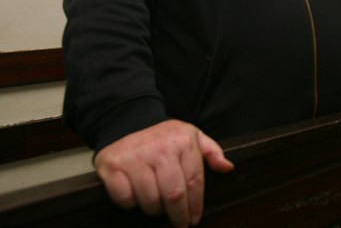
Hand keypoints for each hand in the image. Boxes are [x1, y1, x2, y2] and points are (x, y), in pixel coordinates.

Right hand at [94, 119, 233, 226]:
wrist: (127, 123)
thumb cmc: (164, 136)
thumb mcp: (192, 136)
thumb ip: (212, 152)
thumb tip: (227, 167)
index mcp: (183, 142)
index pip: (194, 182)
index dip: (196, 205)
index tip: (194, 218)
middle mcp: (159, 149)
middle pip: (173, 195)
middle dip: (178, 215)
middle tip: (179, 223)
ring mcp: (135, 158)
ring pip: (149, 200)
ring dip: (154, 209)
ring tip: (157, 206)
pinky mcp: (113, 166)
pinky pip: (125, 198)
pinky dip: (131, 203)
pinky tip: (136, 195)